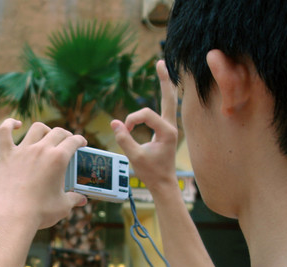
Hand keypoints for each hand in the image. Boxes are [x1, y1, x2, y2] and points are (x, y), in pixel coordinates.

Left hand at [0, 119, 87, 230]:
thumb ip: (74, 199)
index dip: (79, 140)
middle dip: (65, 135)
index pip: (73, 141)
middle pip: (57, 132)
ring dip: (44, 130)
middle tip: (66, 142)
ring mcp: (22, 150)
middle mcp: (41, 149)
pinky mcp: (5, 155)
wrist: (12, 217)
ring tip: (46, 135)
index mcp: (58, 159)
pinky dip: (10, 124)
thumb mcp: (63, 206)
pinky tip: (16, 124)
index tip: (81, 143)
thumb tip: (82, 199)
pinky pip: (5, 131)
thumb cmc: (39, 213)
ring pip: (36, 128)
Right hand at [111, 60, 180, 193]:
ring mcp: (171, 128)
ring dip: (165, 85)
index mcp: (167, 132)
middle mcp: (172, 127)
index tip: (124, 130)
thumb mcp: (135, 157)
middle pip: (169, 97)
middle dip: (163, 80)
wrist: (164, 184)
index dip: (132, 120)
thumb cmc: (151, 173)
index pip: (146, 114)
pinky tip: (162, 87)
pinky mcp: (167, 130)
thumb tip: (114, 122)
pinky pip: (165, 109)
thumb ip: (124, 139)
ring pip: (169, 101)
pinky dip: (163, 97)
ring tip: (161, 68)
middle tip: (160, 62)